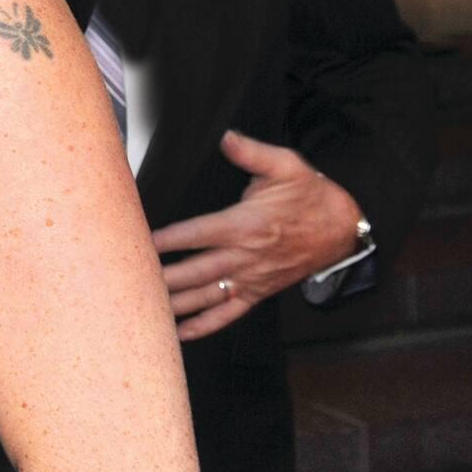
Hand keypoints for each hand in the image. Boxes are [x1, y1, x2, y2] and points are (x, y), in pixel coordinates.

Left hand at [153, 132, 364, 340]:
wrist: (342, 229)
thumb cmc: (311, 196)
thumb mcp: (287, 166)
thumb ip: (253, 153)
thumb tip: (227, 138)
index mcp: (244, 225)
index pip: (195, 234)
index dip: (166, 240)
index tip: (138, 243)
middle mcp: (244, 257)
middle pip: (194, 272)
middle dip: (161, 278)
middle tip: (129, 283)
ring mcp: (251, 279)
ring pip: (206, 297)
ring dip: (175, 305)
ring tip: (144, 310)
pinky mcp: (258, 292)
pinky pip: (228, 314)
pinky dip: (203, 326)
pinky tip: (179, 333)